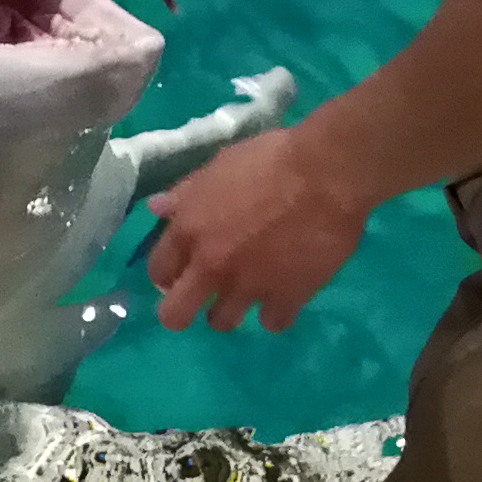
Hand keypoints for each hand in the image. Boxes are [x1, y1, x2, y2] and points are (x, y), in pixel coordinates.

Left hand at [143, 123, 366, 332]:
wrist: (325, 173)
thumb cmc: (272, 158)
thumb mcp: (220, 165)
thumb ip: (187, 192)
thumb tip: (156, 207)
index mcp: (190, 229)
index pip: (157, 269)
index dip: (166, 272)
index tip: (180, 270)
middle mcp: (210, 265)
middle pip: (175, 314)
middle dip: (181, 310)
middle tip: (200, 298)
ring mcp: (247, 286)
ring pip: (221, 322)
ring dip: (230, 309)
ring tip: (246, 292)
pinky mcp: (285, 298)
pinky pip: (271, 323)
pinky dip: (275, 312)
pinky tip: (283, 295)